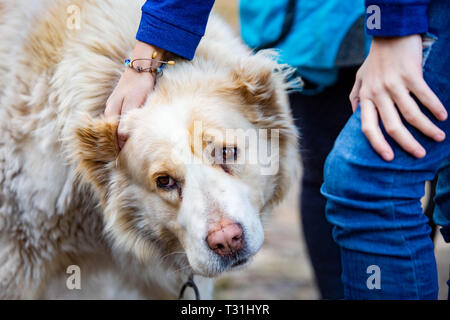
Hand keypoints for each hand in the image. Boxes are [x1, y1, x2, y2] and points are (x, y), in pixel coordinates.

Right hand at [105, 41, 162, 148]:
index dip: (116, 146)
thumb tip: (121, 140)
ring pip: (118, 126)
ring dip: (124, 136)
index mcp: (111, 111)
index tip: (123, 158)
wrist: (143, 66)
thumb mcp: (133, 103)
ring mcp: (118, 106)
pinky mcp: (126, 103)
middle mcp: (111, 110)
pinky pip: (124, 120)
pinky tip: (135, 133)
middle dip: (119, 143)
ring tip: (133, 149)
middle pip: (112, 131)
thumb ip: (126, 121)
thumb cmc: (139, 84)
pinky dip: (127, 128)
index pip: (110, 135)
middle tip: (129, 157)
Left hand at [350, 35, 446, 160]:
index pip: (367, 127)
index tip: (389, 157)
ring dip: (426, 129)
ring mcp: (394, 84)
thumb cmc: (375, 59)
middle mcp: (378, 94)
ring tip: (438, 137)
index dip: (377, 144)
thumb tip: (353, 115)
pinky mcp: (410, 75)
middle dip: (407, 144)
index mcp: (365, 97)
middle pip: (392, 126)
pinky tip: (442, 116)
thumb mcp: (360, 78)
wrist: (390, 34)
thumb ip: (356, 97)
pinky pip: (424, 96)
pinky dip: (435, 108)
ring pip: (411, 115)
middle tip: (420, 155)